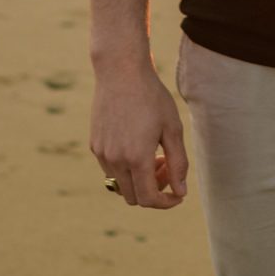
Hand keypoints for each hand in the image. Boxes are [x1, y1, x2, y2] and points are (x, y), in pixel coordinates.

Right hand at [90, 63, 188, 208]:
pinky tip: (137, 144)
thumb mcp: (172, 129)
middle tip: (167, 165)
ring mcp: (102, 153)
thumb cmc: (152, 97)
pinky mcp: (94, 145)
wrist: (120, 72)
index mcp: (136, 158)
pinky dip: (126, 168)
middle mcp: (115, 160)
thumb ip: (178, 163)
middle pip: (134, 197)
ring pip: (121, 184)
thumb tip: (180, 192)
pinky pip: (111, 169)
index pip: (149, 199)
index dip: (165, 203)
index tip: (178, 195)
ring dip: (139, 179)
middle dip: (154, 190)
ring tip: (154, 153)